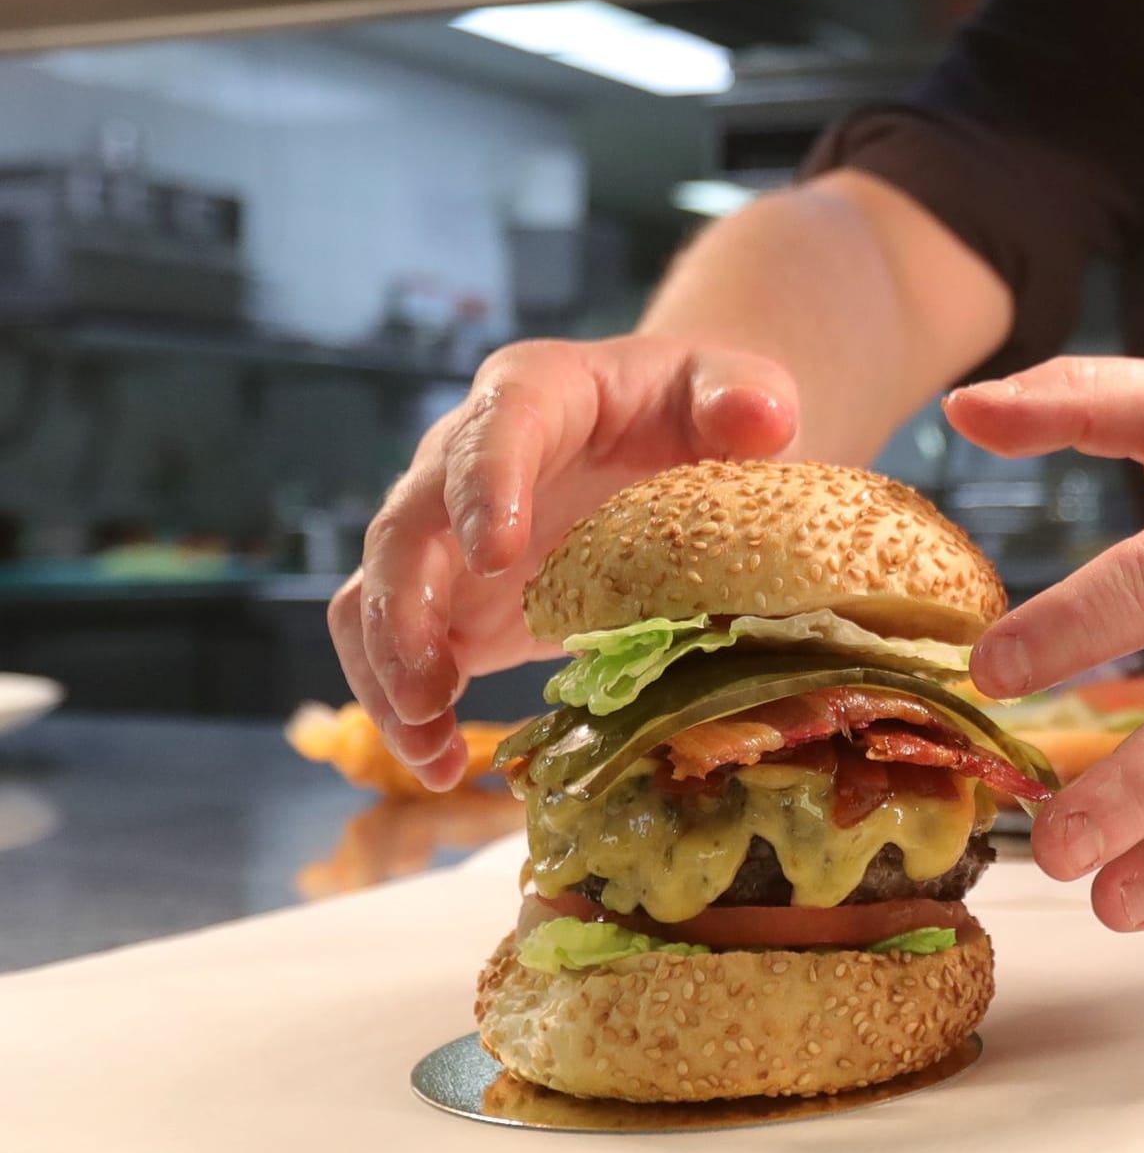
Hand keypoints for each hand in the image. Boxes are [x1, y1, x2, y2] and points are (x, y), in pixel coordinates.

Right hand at [329, 336, 797, 789]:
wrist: (670, 442)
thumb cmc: (694, 412)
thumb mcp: (731, 389)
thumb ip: (746, 395)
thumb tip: (762, 420)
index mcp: (538, 391)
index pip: (497, 425)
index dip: (485, 486)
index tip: (496, 554)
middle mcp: (466, 456)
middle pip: (406, 521)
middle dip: (408, 603)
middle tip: (436, 682)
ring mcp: (447, 533)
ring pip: (373, 592)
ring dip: (386, 668)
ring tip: (429, 741)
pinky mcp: (448, 599)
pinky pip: (390, 645)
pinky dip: (401, 705)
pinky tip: (439, 764)